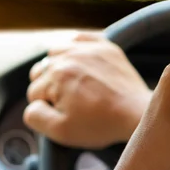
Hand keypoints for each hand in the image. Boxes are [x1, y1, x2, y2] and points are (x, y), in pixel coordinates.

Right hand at [24, 32, 151, 148]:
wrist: (136, 114)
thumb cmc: (100, 124)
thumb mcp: (60, 131)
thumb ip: (34, 116)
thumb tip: (32, 103)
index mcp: (56, 76)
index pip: (34, 92)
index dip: (46, 108)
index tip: (64, 115)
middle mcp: (69, 56)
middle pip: (41, 71)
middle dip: (49, 88)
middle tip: (69, 103)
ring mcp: (88, 48)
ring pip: (56, 53)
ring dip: (58, 67)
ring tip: (73, 86)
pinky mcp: (105, 46)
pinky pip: (79, 38)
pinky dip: (75, 48)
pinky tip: (80, 64)